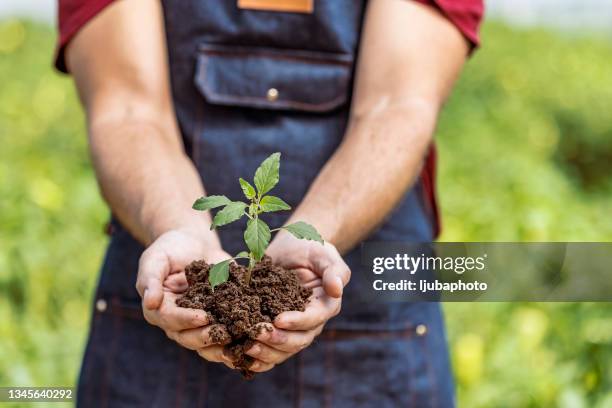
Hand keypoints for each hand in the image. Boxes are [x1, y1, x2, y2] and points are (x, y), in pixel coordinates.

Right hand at [135, 228, 234, 367]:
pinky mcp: (216, 320)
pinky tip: (251, 343)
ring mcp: (198, 324)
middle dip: (207, 337)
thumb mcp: (155, 259)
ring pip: (207, 345)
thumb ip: (151, 280)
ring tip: (239, 344)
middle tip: (224, 334)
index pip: (171, 319)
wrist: (193, 243)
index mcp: (159, 310)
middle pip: (189, 337)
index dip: (187, 319)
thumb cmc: (170, 249)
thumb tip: (149, 303)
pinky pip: (224, 338)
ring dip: (222, 348)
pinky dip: (236, 342)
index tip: (204, 317)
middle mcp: (177, 323)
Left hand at [243, 231, 350, 371]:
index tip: (278, 319)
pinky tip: (239, 357)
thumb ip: (333, 270)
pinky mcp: (275, 330)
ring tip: (246, 347)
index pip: (312, 319)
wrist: (291, 248)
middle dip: (277, 340)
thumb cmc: (310, 247)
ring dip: (265, 352)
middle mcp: (310, 322)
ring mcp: (292, 329)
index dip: (296, 322)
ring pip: (282, 350)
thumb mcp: (322, 253)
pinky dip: (256, 358)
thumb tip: (337, 290)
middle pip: (297, 341)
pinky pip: (268, 350)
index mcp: (325, 306)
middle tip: (256, 334)